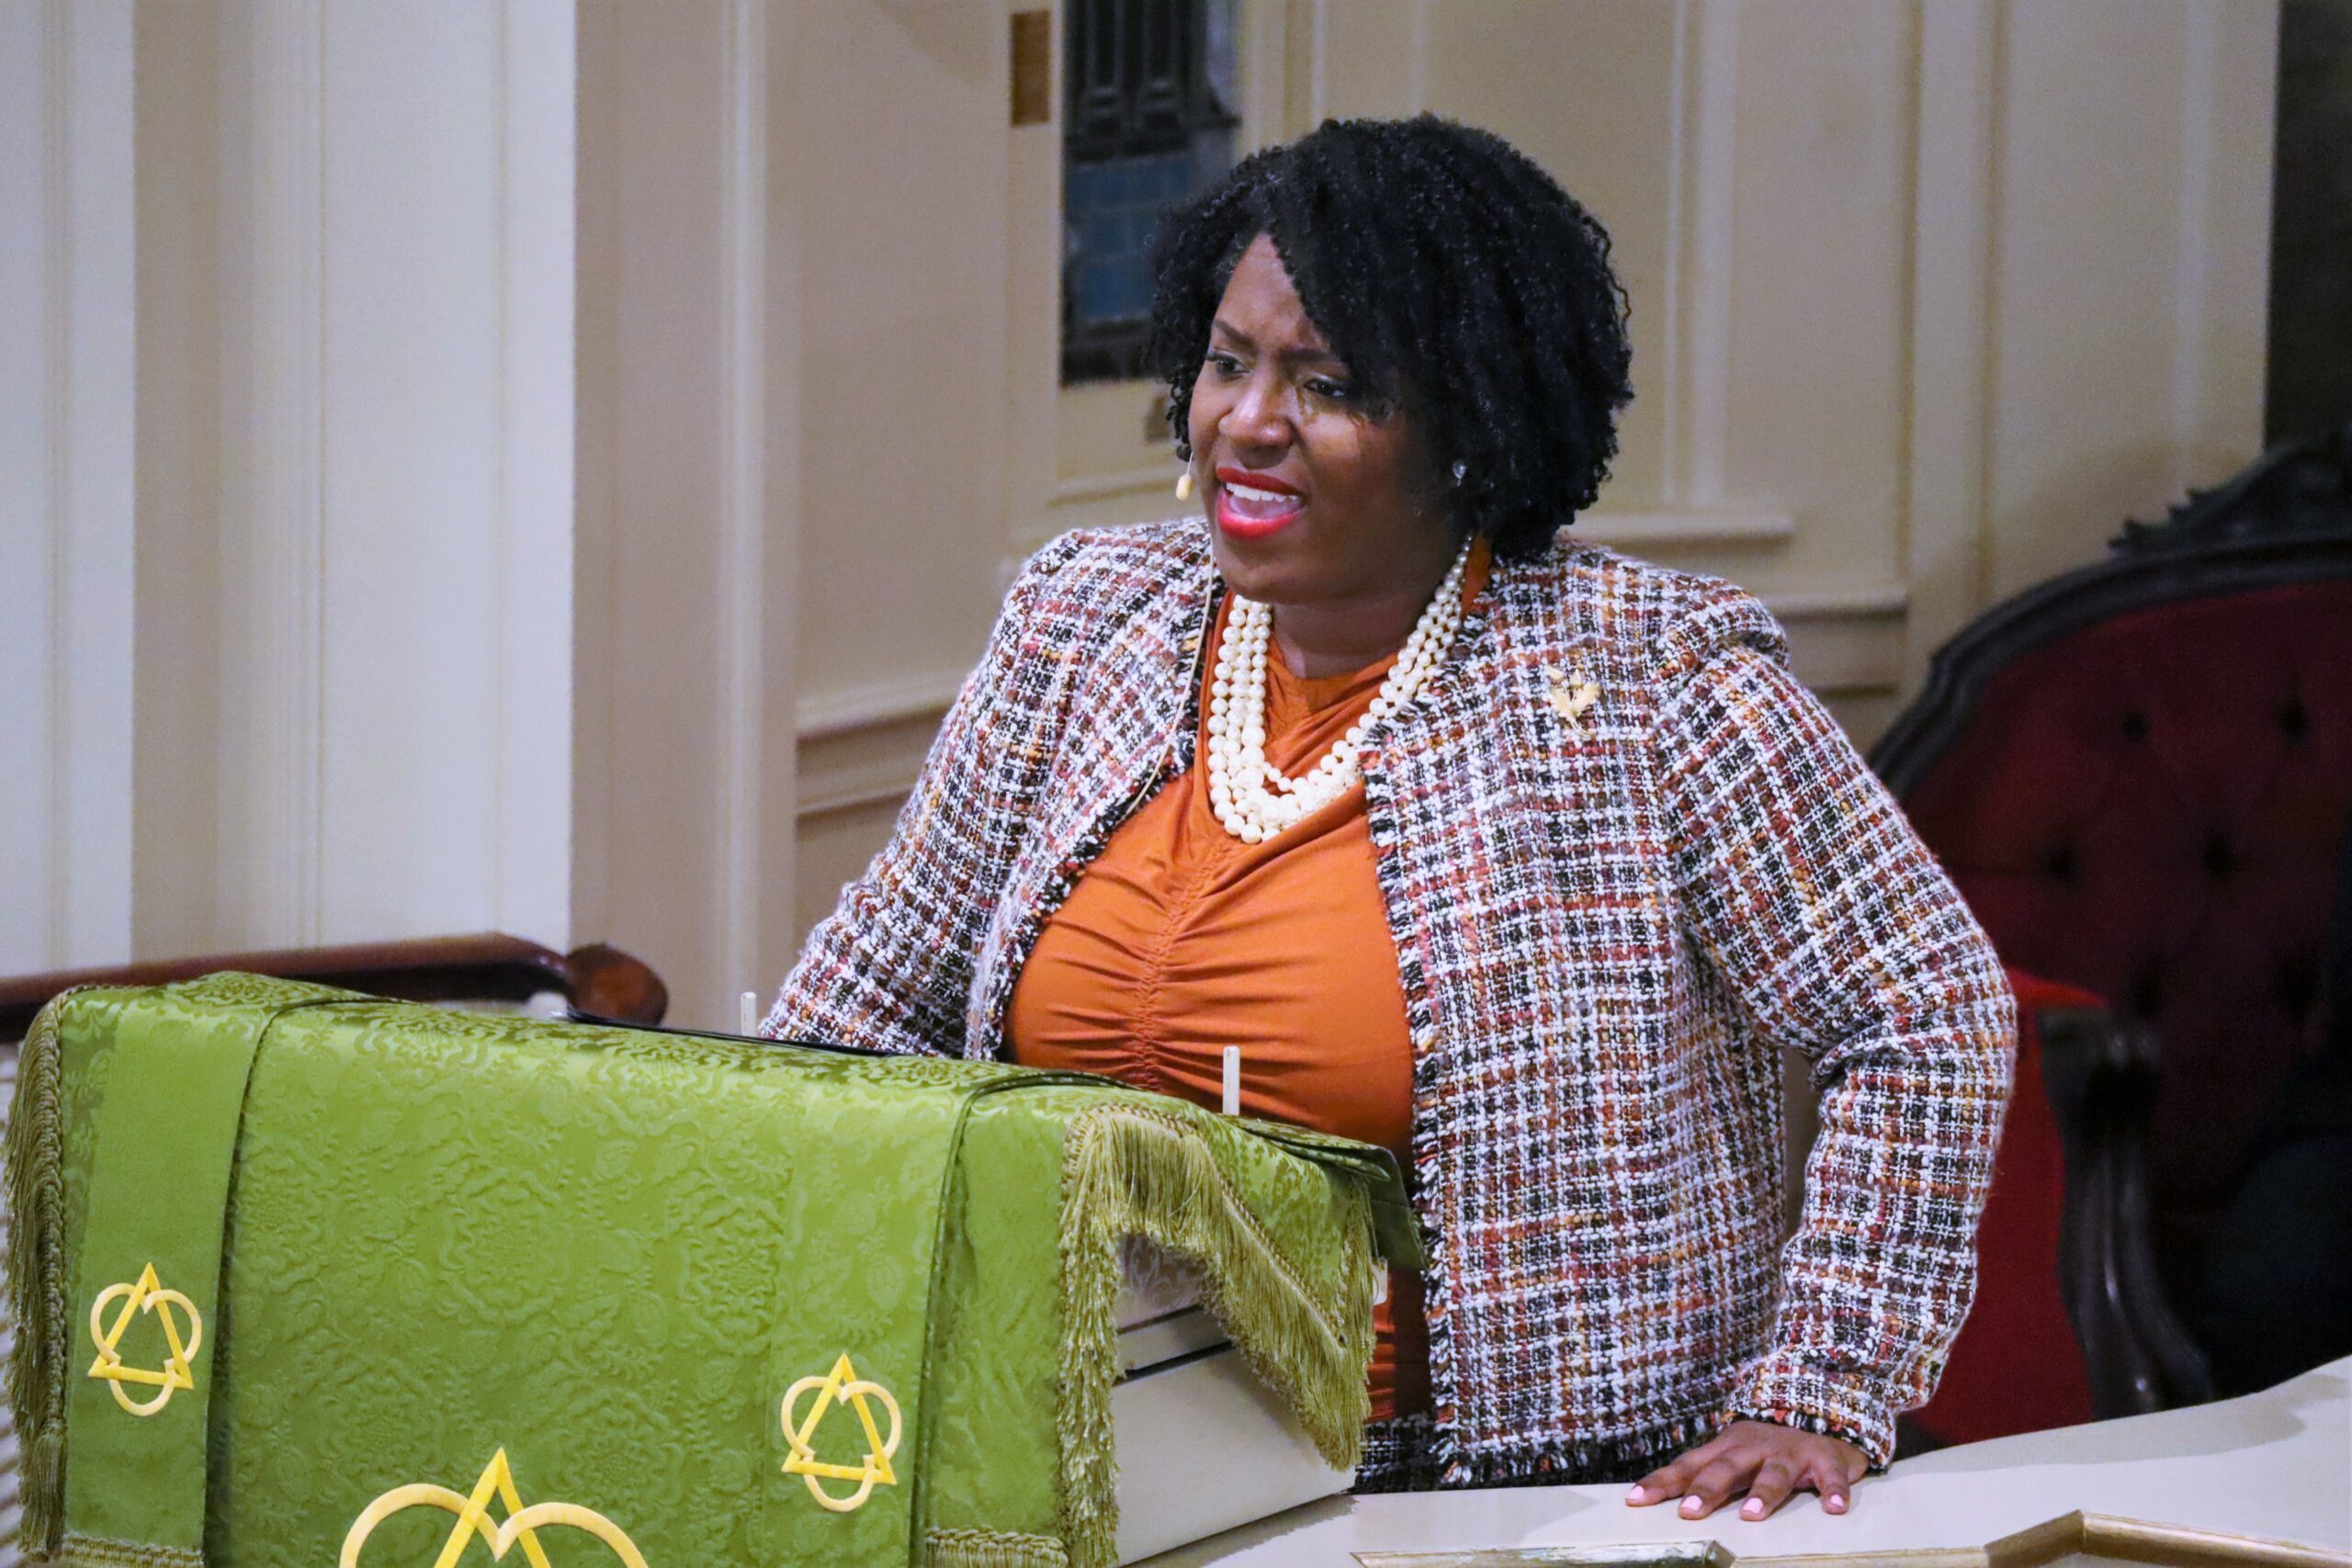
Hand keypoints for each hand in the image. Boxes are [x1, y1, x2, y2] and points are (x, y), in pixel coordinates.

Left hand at [1624, 1420, 1866, 1520]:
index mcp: (1726, 1448)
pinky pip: (1831, 1476)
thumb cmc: (1768, 1446)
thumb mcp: (1733, 1455)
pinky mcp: (1825, 1459)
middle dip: (1706, 1489)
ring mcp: (1790, 1451)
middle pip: (1726, 1469)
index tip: (1636, 1500)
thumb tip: (1667, 1500)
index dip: (1662, 1482)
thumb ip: (1706, 1474)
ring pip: (1774, 1473)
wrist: (1823, 1409)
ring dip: (1763, 1493)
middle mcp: (1754, 1447)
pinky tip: (1834, 1509)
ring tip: (1751, 1515)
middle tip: (1688, 1511)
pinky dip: (1834, 1491)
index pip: (1688, 1465)